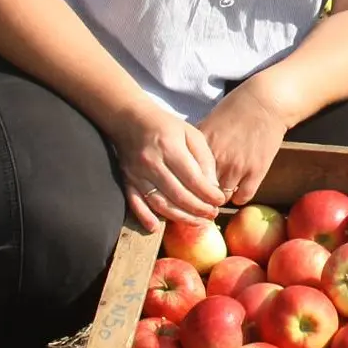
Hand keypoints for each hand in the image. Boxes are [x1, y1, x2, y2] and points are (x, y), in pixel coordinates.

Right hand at [115, 105, 225, 232]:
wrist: (131, 119)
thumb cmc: (166, 126)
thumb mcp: (191, 134)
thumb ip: (203, 159)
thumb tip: (212, 187)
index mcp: (170, 148)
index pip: (193, 179)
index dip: (208, 194)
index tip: (220, 201)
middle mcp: (153, 163)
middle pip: (178, 194)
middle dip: (198, 209)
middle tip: (212, 215)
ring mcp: (137, 174)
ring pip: (160, 203)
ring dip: (180, 217)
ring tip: (197, 223)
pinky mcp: (127, 180)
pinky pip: (134, 203)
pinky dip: (144, 217)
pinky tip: (155, 228)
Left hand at [197, 80, 293, 206]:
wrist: (267, 102)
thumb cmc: (238, 107)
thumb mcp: (210, 120)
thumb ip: (198, 141)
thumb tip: (184, 155)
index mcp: (202, 145)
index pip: (187, 175)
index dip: (189, 182)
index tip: (193, 185)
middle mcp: (217, 158)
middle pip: (202, 190)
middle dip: (204, 193)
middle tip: (208, 193)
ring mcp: (236, 166)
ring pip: (221, 197)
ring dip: (221, 196)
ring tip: (224, 191)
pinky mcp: (256, 171)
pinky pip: (242, 197)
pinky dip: (240, 196)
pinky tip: (240, 189)